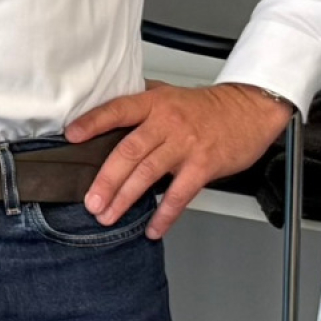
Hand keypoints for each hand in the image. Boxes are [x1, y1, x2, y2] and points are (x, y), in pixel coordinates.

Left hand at [65, 80, 294, 239]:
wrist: (248, 110)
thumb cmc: (207, 106)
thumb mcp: (169, 93)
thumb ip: (141, 100)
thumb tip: (107, 105)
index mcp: (154, 103)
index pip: (117, 110)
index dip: (93, 123)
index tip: (71, 137)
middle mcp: (167, 123)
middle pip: (129, 152)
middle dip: (106, 180)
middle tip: (91, 201)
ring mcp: (186, 145)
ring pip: (148, 175)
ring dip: (125, 199)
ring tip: (108, 215)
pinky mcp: (203, 166)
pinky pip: (179, 194)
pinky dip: (164, 214)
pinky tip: (152, 228)